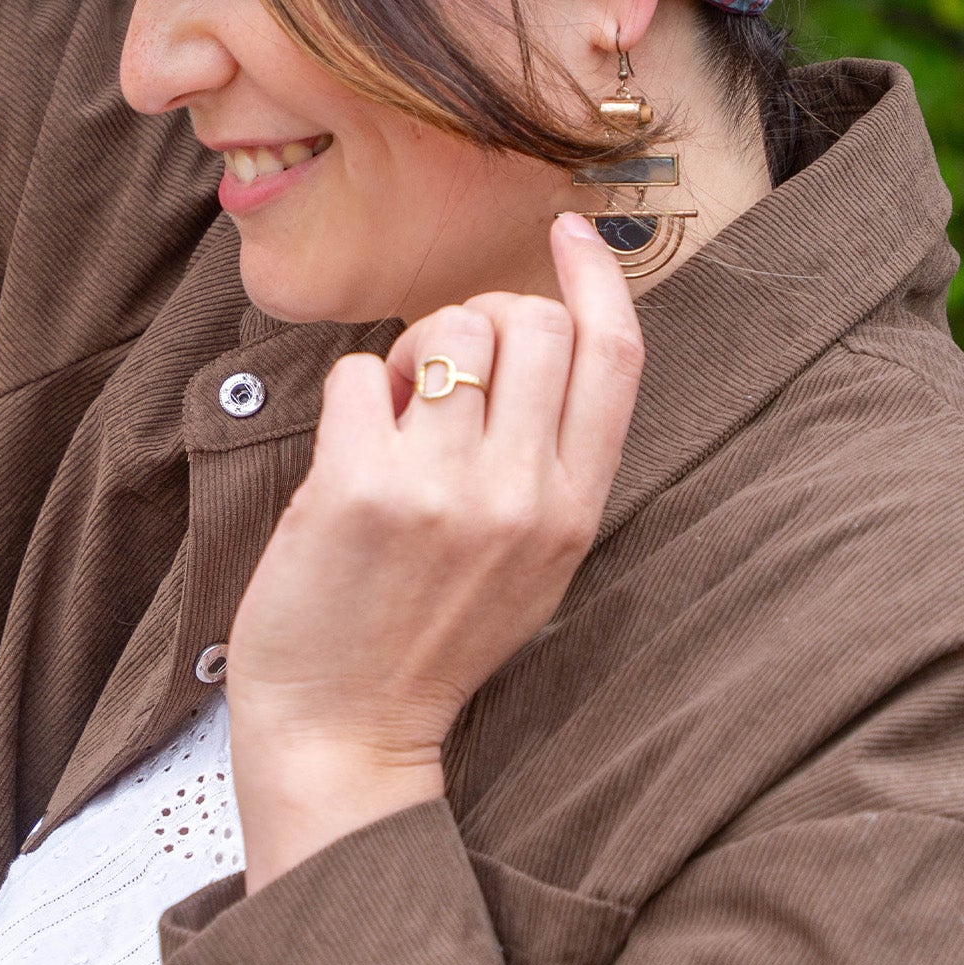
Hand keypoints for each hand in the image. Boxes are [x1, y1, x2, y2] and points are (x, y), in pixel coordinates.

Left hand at [225, 214, 645, 890]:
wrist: (347, 734)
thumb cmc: (430, 635)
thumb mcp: (532, 557)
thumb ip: (548, 458)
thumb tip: (537, 332)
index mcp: (576, 507)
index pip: (616, 355)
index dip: (596, 276)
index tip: (567, 230)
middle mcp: (524, 494)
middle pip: (531, 321)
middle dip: (480, 319)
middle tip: (440, 378)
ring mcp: (444, 491)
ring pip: (449, 326)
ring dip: (412, 351)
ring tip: (393, 417)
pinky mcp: (362, 489)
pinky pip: (361, 370)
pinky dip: (349, 395)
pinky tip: (347, 453)